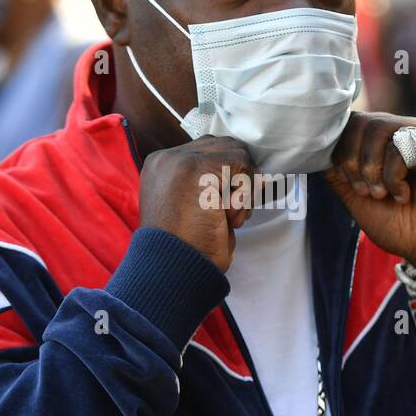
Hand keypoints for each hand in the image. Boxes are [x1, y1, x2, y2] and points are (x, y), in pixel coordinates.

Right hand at [139, 135, 253, 271]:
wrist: (174, 269)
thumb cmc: (189, 246)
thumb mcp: (195, 206)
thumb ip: (211, 182)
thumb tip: (254, 170)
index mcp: (162, 166)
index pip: (210, 150)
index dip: (230, 175)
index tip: (224, 207)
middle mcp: (166, 158)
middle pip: (226, 146)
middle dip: (239, 179)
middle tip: (229, 213)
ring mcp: (179, 160)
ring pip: (236, 153)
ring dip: (242, 189)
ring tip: (224, 217)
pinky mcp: (196, 169)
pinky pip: (241, 165)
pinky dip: (243, 193)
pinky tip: (226, 217)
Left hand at [324, 112, 415, 266]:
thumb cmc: (399, 224)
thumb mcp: (356, 197)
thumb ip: (337, 172)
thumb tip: (316, 151)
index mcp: (385, 139)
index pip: (351, 123)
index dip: (341, 151)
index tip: (349, 183)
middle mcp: (405, 129)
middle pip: (362, 122)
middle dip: (354, 161)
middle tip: (366, 191)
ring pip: (380, 128)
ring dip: (373, 169)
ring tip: (383, 194)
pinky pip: (403, 144)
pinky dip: (394, 174)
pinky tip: (404, 194)